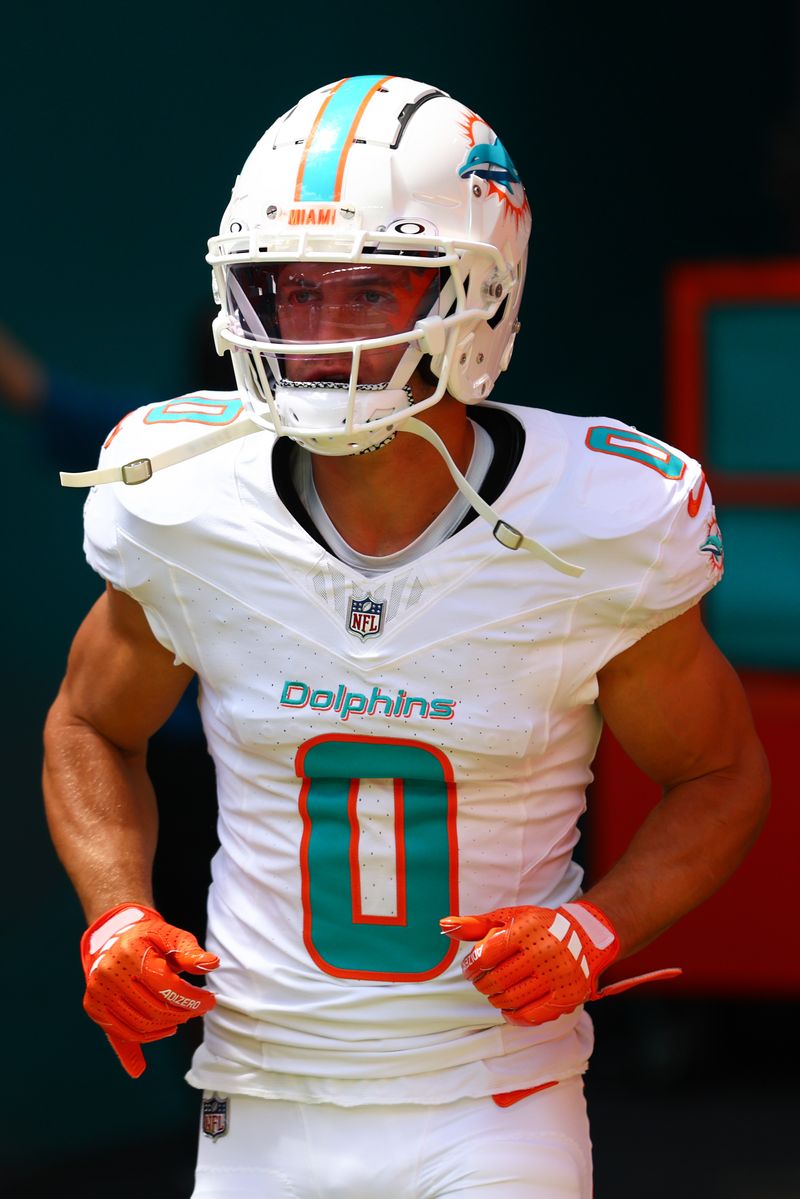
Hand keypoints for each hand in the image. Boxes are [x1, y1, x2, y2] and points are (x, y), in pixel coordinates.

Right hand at [81, 903, 218, 1077]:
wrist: (115, 938)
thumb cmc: (149, 938)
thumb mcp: (171, 936)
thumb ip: (190, 952)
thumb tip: (212, 963)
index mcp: (132, 952)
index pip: (167, 986)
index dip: (192, 998)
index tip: (209, 1001)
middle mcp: (110, 973)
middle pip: (154, 1009)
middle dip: (183, 1013)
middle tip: (197, 1010)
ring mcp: (99, 992)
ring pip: (140, 1025)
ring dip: (167, 1026)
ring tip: (182, 1017)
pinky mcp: (93, 1006)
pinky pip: (123, 1033)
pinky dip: (146, 1038)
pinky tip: (162, 1036)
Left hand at [440, 901, 679, 1025]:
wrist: (586, 937)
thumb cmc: (539, 926)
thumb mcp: (509, 917)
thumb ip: (476, 924)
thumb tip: (444, 925)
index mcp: (526, 930)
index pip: (485, 955)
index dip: (471, 967)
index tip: (471, 969)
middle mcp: (543, 952)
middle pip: (496, 981)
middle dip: (483, 984)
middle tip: (483, 981)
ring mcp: (557, 976)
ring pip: (511, 1000)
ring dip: (496, 999)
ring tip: (496, 992)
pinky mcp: (567, 996)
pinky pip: (531, 1016)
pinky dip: (514, 1015)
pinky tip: (510, 1007)